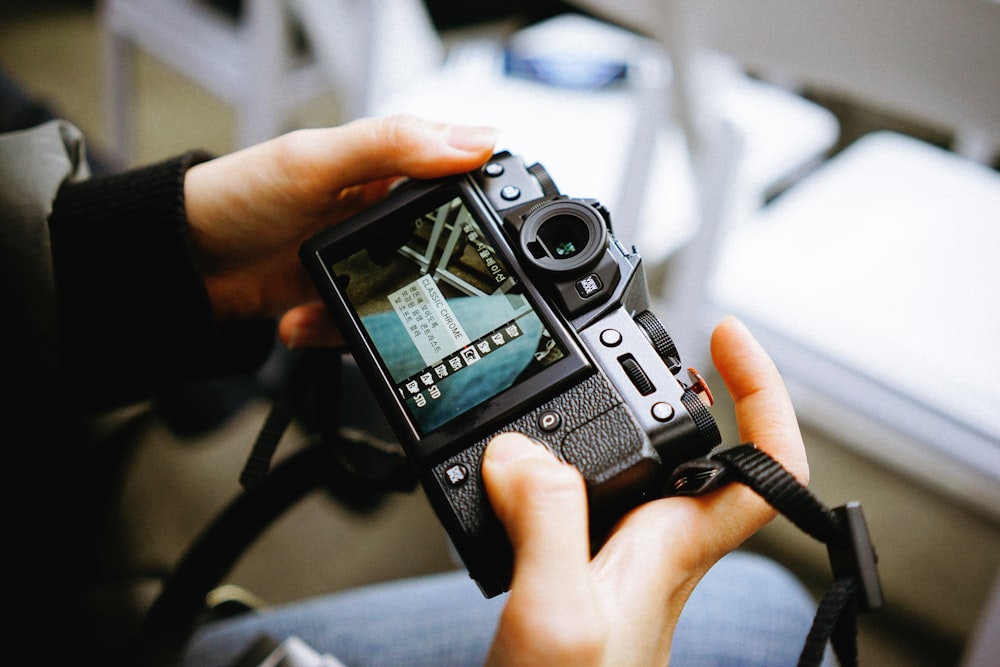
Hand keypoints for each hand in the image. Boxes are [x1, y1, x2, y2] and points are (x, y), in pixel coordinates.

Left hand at [182, 115, 498, 346]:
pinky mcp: (340, 298)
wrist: (179, 265)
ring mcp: (361, 261)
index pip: (453, 182)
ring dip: (374, 316)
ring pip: (406, 300)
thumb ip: (393, 146)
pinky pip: (365, 328)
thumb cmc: (235, 197)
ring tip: (324, 308)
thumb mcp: (316, 162)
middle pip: (438, 254)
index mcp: (382, 169)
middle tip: (399, 288)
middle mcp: (379, 215)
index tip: (479, 240)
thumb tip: (476, 139)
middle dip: (424, 280)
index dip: (475, 209)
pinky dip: (336, 333)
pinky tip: (301, 321)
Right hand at [481, 316, 807, 665]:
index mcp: (674, 544)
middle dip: (677, 385)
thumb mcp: (557, 612)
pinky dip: (552, 462)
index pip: (764, 462)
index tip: (725, 336)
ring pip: (633, 467)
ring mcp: (616, 558)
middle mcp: (656, 544)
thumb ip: (546, 519)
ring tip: (576, 376)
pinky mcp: (574, 570)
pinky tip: (517, 458)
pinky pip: (575, 497)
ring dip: (612, 416)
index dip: (763, 392)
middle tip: (642, 341)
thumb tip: (523, 449)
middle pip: (697, 447)